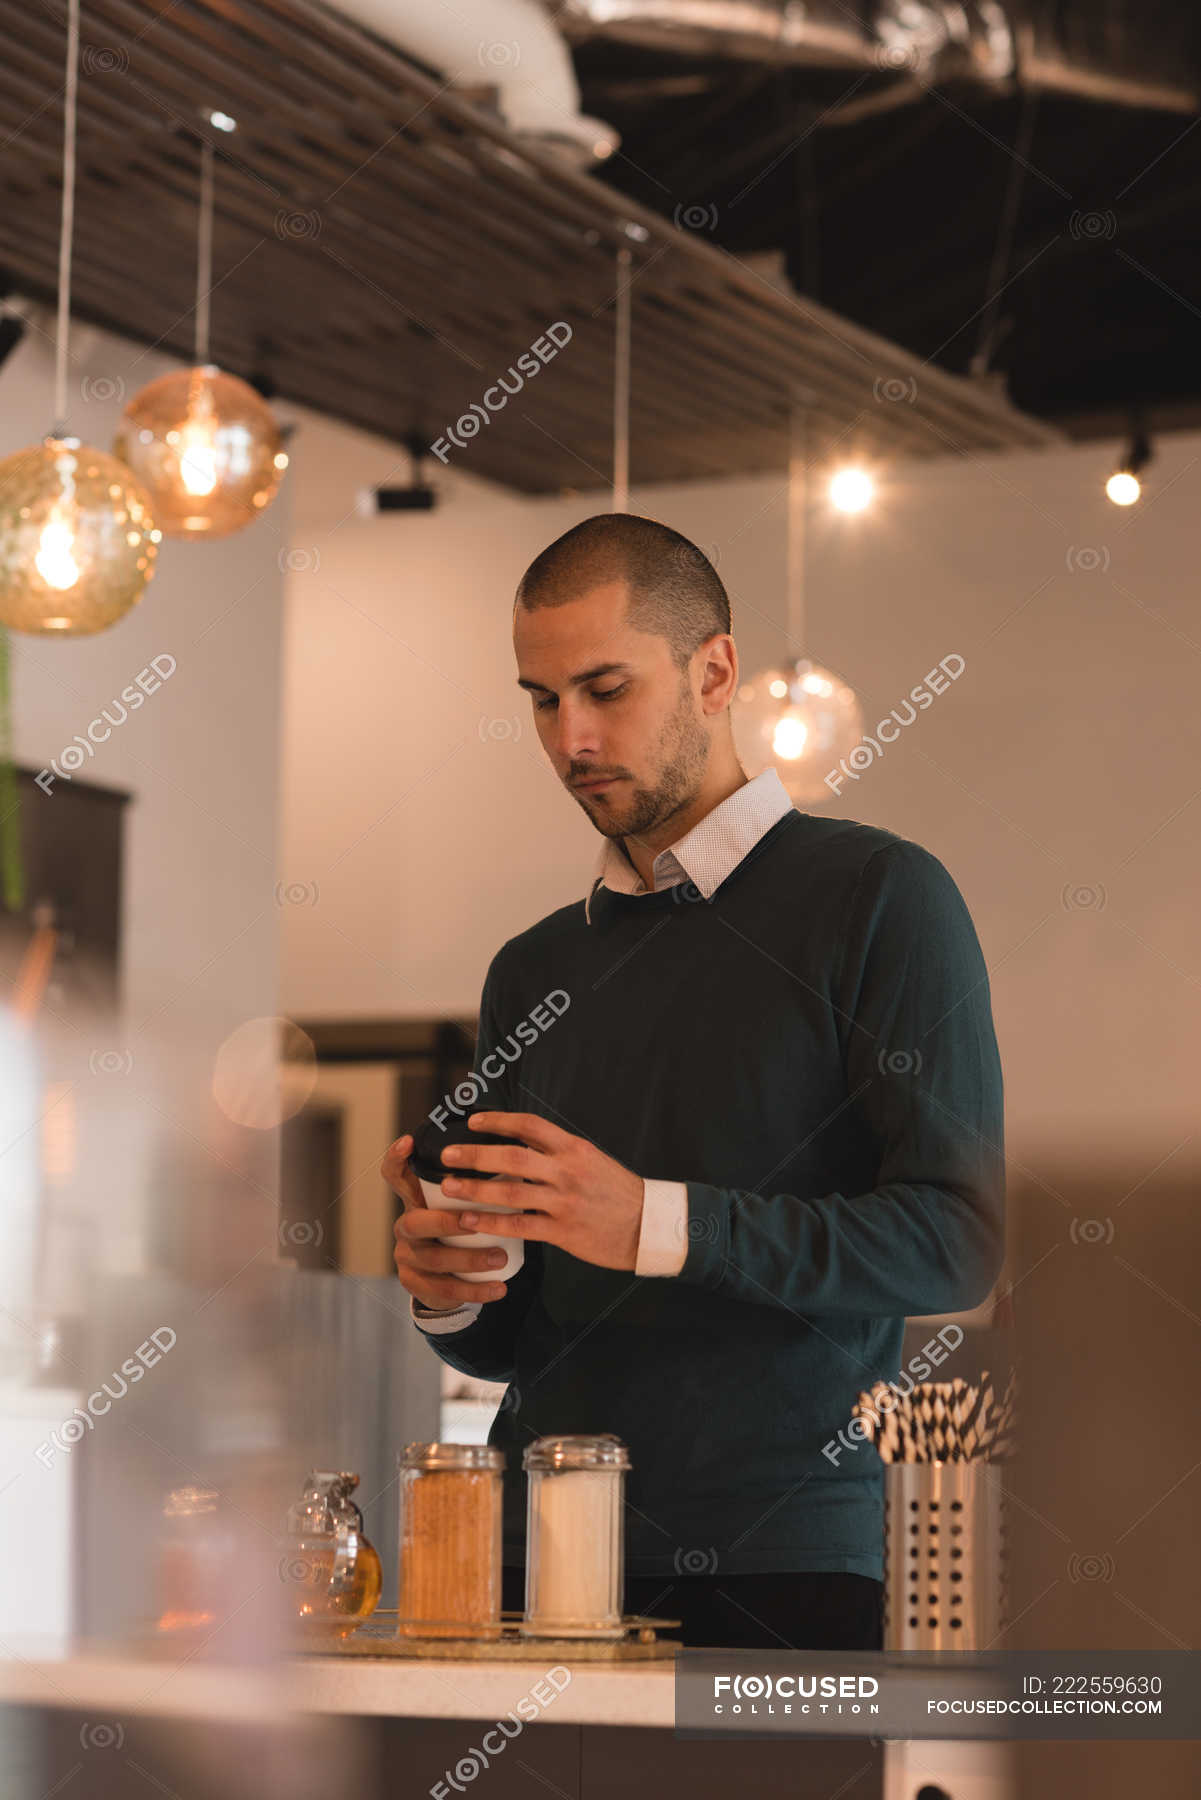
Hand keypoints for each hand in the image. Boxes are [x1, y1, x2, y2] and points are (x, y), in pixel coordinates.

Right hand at [382, 1133, 510, 1308]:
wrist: (447, 1278)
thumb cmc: (461, 1230)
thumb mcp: (461, 1205)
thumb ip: (476, 1184)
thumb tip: (514, 1156)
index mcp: (415, 1201)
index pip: (395, 1176)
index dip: (396, 1159)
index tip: (410, 1141)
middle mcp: (406, 1226)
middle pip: (414, 1222)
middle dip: (446, 1222)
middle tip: (475, 1222)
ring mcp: (407, 1257)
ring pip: (433, 1259)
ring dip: (469, 1259)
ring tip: (500, 1258)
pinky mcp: (415, 1284)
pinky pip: (443, 1289)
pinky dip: (474, 1289)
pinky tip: (498, 1288)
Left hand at [438, 1112, 644, 1271]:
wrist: (648, 1225)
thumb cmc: (618, 1192)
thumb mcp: (592, 1160)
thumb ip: (559, 1153)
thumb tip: (521, 1144)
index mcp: (574, 1149)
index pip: (529, 1126)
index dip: (498, 1121)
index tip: (474, 1122)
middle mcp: (566, 1171)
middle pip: (511, 1157)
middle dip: (474, 1154)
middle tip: (447, 1154)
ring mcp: (563, 1202)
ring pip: (509, 1191)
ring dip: (474, 1188)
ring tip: (449, 1187)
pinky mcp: (562, 1231)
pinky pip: (518, 1225)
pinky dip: (491, 1222)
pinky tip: (470, 1221)